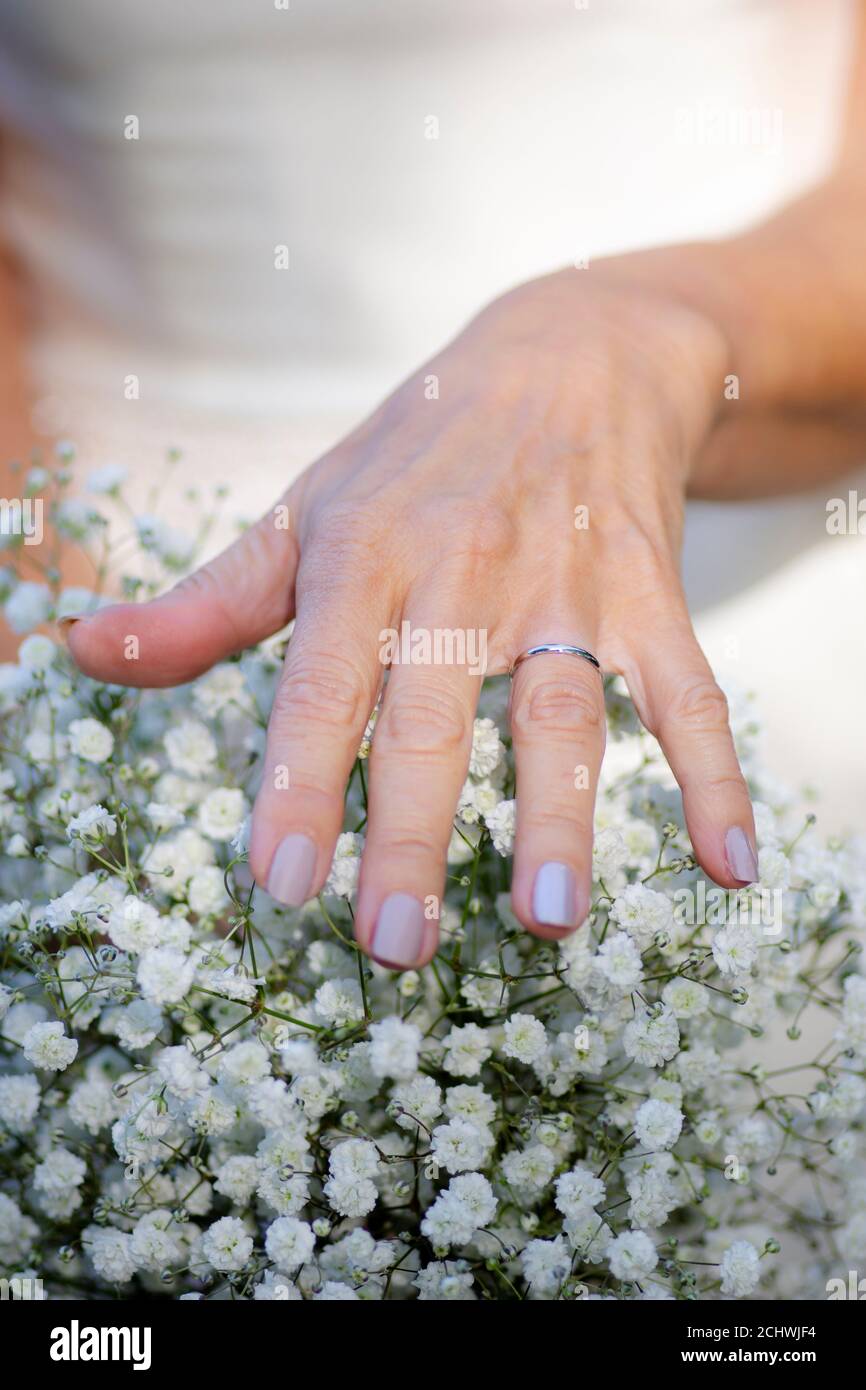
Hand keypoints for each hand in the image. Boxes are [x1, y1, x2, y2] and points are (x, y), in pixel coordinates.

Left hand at [65, 267, 757, 968]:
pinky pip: (688, 688)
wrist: (570, 352)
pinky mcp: (646, 589)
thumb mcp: (304, 512)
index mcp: (362, 555)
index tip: (280, 883)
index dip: (298, 781)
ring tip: (550, 918)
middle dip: (411, 834)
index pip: (322, 683)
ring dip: (562, 815)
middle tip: (394, 947)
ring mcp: (563, 581)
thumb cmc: (414, 454)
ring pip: (561, 708)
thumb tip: (78, 652)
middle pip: (434, 715)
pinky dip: (714, 775)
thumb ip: (206, 603)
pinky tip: (731, 867)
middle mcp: (461, 572)